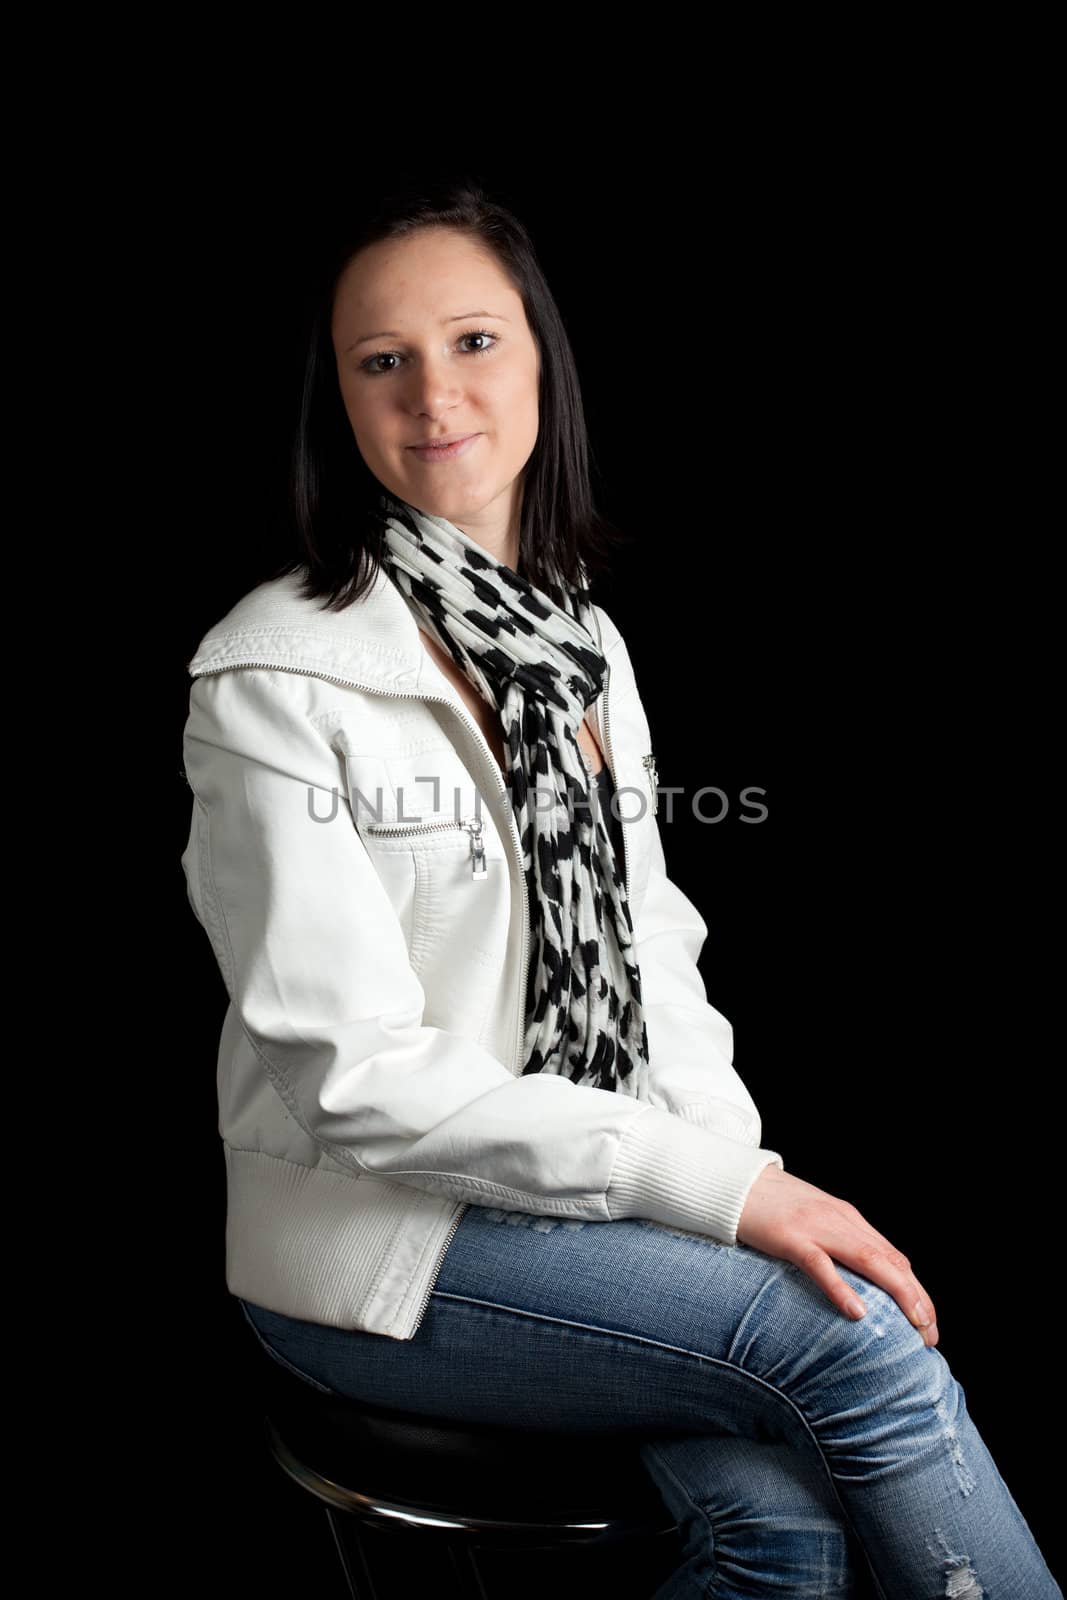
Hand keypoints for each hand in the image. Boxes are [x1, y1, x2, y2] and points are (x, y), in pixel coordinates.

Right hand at [736, 1165, 938, 1345]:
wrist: (734, 1181)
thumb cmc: (771, 1207)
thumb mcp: (813, 1221)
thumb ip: (835, 1243)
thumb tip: (856, 1283)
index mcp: (848, 1218)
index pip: (894, 1256)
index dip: (916, 1290)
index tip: (928, 1322)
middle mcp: (840, 1220)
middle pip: (890, 1260)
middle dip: (916, 1298)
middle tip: (930, 1334)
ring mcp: (816, 1227)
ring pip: (868, 1259)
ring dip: (897, 1292)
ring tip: (915, 1323)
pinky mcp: (790, 1237)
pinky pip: (821, 1265)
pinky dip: (842, 1288)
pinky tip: (858, 1312)